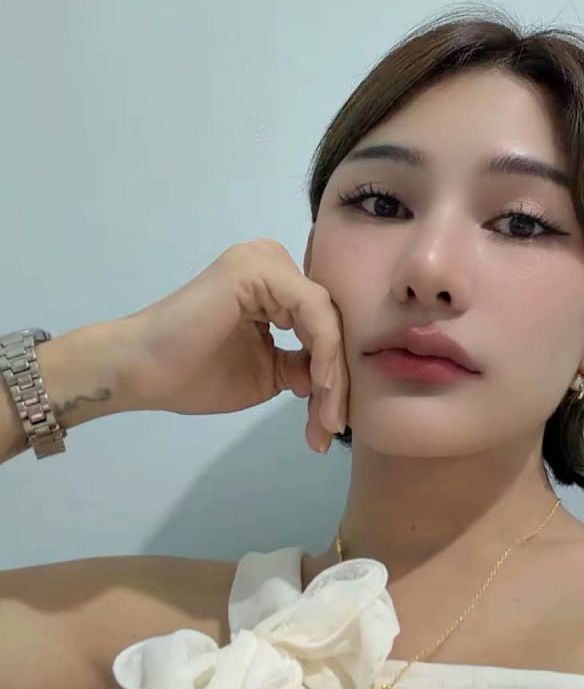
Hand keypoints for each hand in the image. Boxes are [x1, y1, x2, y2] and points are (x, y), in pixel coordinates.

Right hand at [116, 240, 347, 452]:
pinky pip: (314, 309)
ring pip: (327, 318)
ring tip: (327, 419)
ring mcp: (265, 261)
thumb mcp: (265, 374)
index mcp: (273, 286)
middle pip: (329, 321)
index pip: (323, 327)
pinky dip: (323, 350)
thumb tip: (329, 376)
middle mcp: (273, 263)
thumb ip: (301, 367)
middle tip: (333, 428)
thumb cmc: (191, 374)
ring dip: (333, 374)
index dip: (334, 376)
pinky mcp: (258, 269)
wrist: (141, 371)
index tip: (332, 424)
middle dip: (336, 380)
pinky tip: (319, 387)